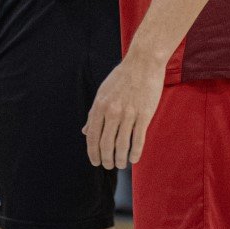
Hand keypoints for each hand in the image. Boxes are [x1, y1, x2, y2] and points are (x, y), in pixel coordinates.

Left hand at [84, 51, 164, 168]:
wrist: (143, 63)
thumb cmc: (122, 77)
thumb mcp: (103, 93)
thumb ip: (94, 113)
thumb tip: (85, 131)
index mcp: (100, 105)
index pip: (92, 136)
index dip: (93, 152)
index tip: (95, 162)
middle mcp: (112, 111)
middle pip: (106, 144)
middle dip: (106, 159)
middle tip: (108, 166)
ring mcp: (128, 114)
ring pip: (121, 145)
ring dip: (120, 159)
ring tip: (120, 164)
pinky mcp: (144, 115)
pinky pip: (138, 140)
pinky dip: (135, 153)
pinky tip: (134, 158)